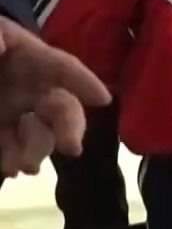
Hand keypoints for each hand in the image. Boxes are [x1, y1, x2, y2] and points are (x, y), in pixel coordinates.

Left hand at [0, 18, 109, 176]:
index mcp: (32, 59)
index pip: (63, 66)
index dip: (83, 81)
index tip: (103, 99)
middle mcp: (33, 90)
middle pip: (63, 108)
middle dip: (70, 128)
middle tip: (71, 147)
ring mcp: (17, 113)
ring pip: (41, 135)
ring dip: (38, 151)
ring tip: (25, 167)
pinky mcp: (1, 131)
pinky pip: (11, 149)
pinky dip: (12, 160)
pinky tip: (9, 169)